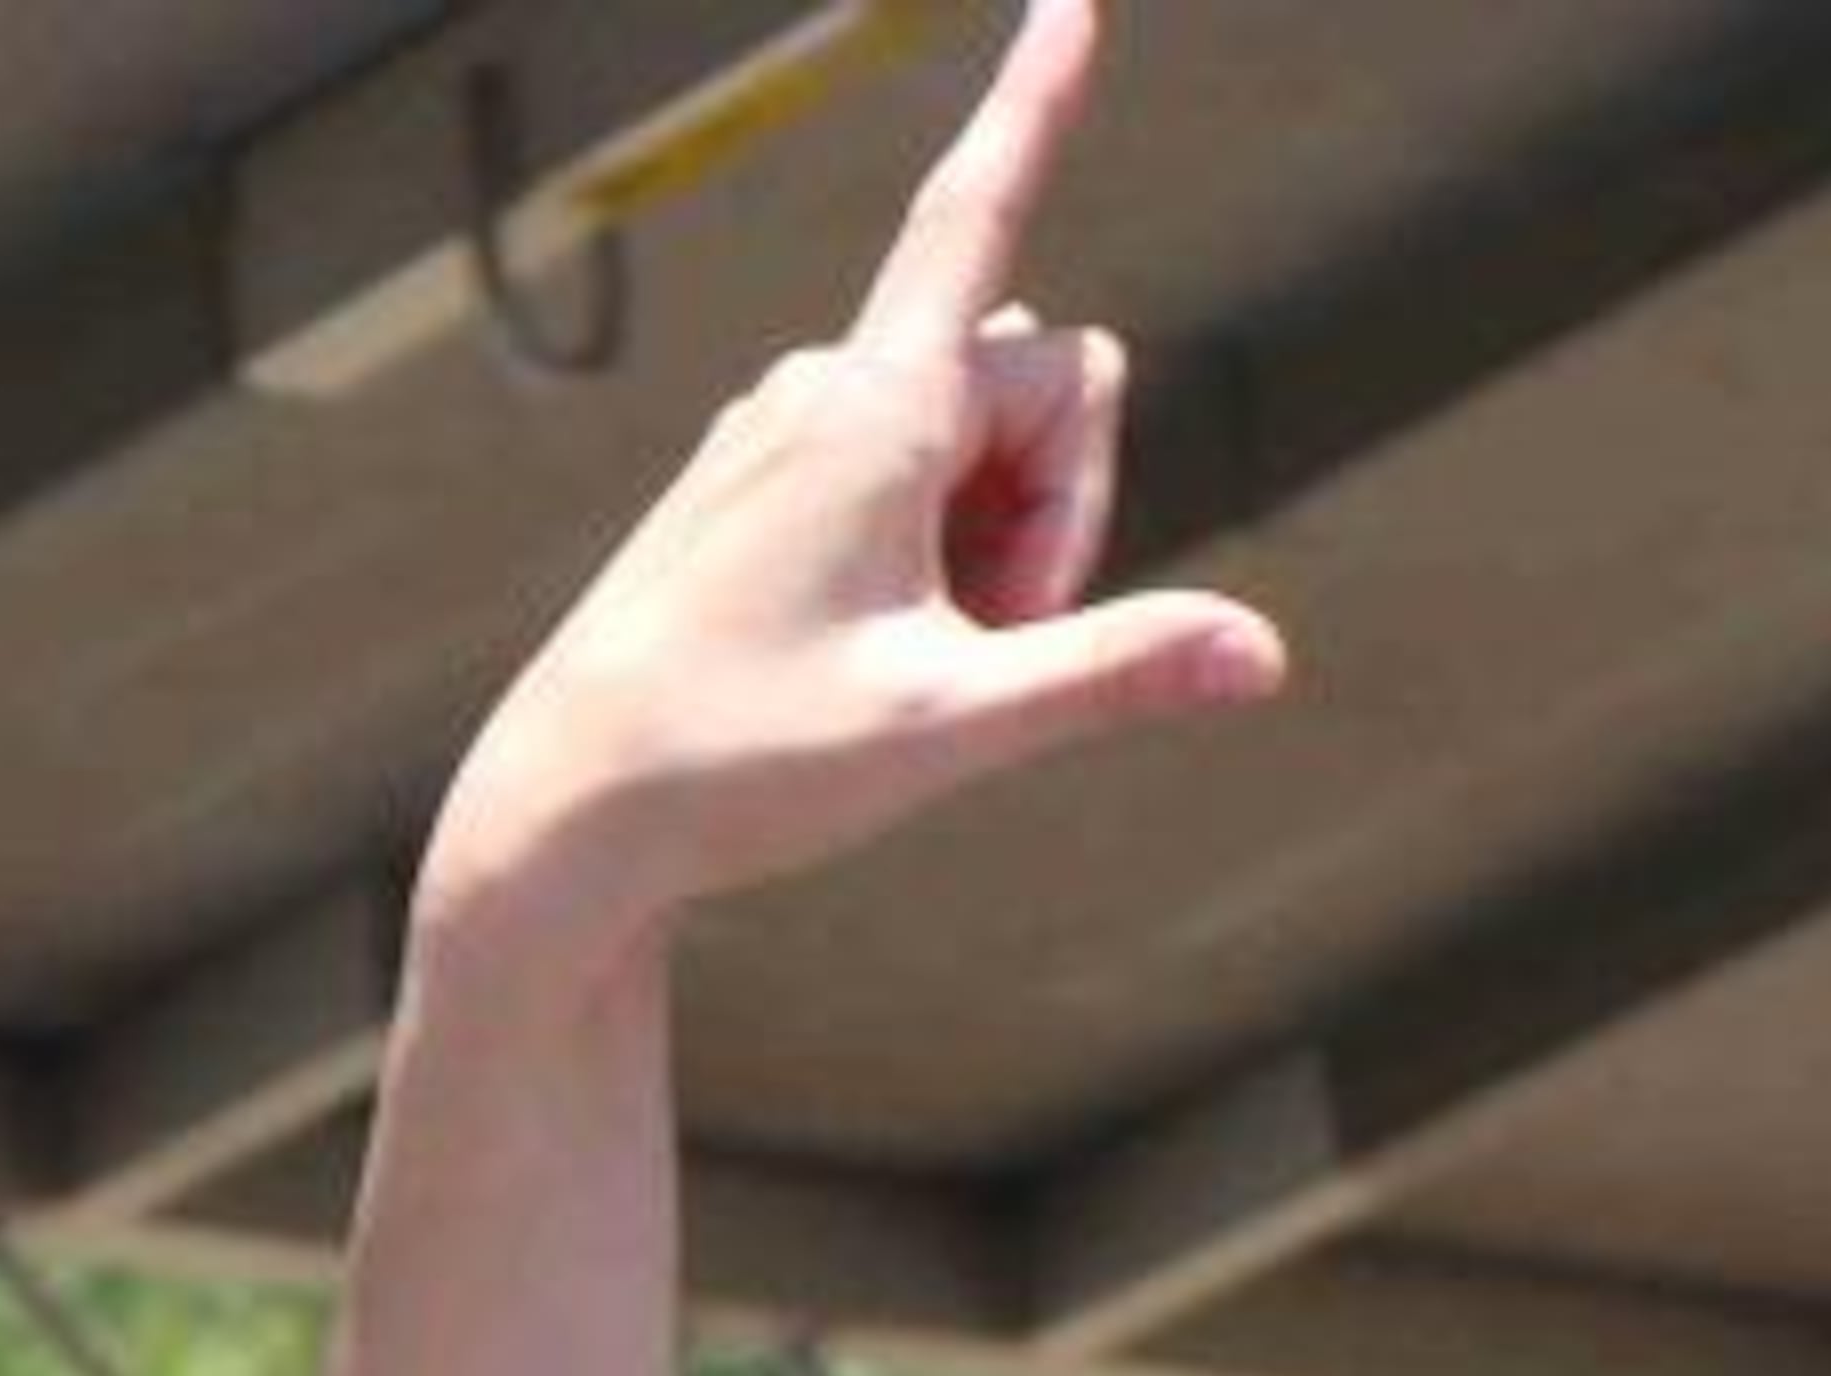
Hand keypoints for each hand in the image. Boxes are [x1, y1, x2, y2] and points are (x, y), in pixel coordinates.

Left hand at [430, 0, 1282, 968]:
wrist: (568, 816)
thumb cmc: (738, 765)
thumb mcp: (948, 724)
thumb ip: (1111, 671)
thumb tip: (1262, 658)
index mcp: (875, 410)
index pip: (979, 210)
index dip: (1036, 104)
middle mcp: (826, 389)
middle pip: (1042, 382)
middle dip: (1060, 510)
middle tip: (994, 650)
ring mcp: (784, 430)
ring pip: (977, 434)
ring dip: (997, 540)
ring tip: (915, 663)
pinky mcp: (761, 482)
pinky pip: (904, 471)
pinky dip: (933, 550)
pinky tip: (867, 649)